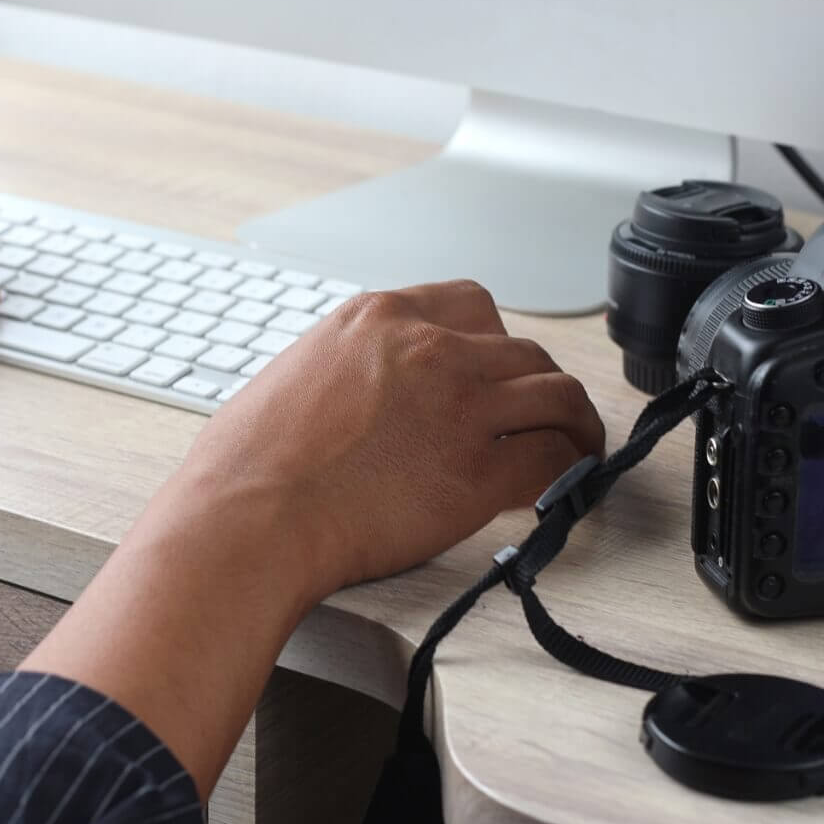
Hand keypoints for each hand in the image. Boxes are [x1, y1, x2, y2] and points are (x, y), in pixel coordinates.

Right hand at [24, 279, 604, 792]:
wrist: (248, 519)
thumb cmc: (248, 467)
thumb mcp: (298, 373)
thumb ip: (352, 367)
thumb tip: (372, 395)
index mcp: (379, 318)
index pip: (472, 304)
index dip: (494, 343)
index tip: (496, 372)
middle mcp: (430, 349)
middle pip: (522, 350)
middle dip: (534, 385)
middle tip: (537, 417)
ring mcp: (461, 407)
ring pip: (557, 395)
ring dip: (573, 423)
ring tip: (576, 447)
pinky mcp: (478, 472)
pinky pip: (555, 460)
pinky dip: (571, 473)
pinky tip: (567, 487)